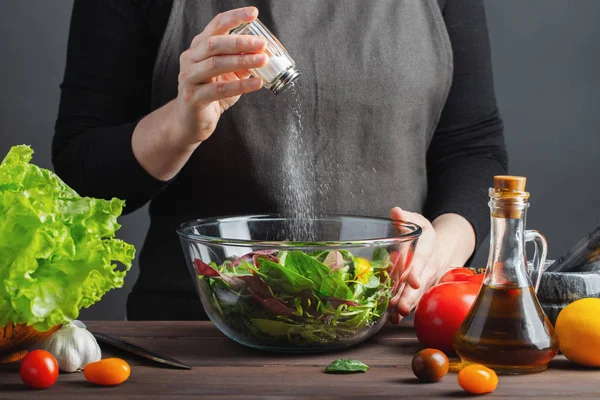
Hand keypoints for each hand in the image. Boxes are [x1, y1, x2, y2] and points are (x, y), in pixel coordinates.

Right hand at [172, 6, 267, 145]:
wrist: (191, 121)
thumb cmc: (211, 94)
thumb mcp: (228, 74)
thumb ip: (241, 62)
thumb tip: (265, 53)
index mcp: (199, 47)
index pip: (216, 25)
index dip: (234, 17)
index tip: (253, 12)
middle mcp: (190, 58)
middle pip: (214, 43)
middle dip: (240, 42)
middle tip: (262, 43)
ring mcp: (189, 77)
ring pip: (215, 64)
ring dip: (242, 61)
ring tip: (263, 61)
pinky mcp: (193, 97)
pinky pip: (219, 90)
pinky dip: (240, 85)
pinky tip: (256, 83)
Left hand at [388, 207, 475, 323]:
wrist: (441, 249)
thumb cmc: (425, 235)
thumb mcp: (418, 222)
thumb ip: (406, 218)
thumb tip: (395, 211)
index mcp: (427, 248)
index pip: (422, 261)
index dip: (416, 271)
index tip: (412, 281)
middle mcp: (428, 268)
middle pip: (419, 284)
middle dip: (411, 296)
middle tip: (402, 307)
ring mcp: (425, 281)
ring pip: (416, 295)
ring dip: (406, 306)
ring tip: (396, 315)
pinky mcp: (420, 290)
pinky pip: (413, 301)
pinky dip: (403, 310)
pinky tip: (393, 318)